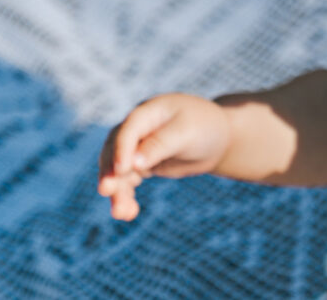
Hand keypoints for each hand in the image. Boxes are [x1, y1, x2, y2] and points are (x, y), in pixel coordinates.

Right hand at [97, 93, 231, 220]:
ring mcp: (137, 147)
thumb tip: (133, 164)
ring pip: (118, 170)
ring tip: (122, 214)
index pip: (128, 130)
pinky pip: (127, 181)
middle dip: (111, 172)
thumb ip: (160, 145)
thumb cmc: (206, 128)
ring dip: (117, 191)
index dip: (121, 149)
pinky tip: (129, 213)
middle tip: (106, 192)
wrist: (219, 139)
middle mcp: (137, 128)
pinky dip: (126, 196)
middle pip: (115, 151)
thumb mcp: (187, 133)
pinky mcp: (141, 164)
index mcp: (148, 111)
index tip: (122, 171)